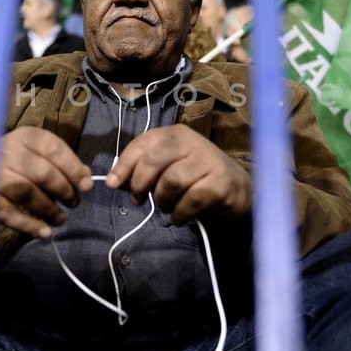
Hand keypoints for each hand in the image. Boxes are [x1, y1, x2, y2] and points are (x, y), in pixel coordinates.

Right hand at [0, 126, 91, 241]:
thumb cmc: (10, 171)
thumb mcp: (34, 161)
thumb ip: (60, 166)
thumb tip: (87, 177)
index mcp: (23, 136)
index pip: (53, 148)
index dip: (73, 168)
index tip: (87, 186)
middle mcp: (5, 149)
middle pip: (42, 172)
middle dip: (63, 190)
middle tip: (74, 203)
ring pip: (27, 192)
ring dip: (48, 209)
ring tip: (60, 219)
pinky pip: (9, 212)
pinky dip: (29, 225)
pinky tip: (44, 233)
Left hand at [105, 124, 251, 224]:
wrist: (238, 188)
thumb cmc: (196, 177)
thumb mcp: (167, 168)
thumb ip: (141, 171)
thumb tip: (112, 181)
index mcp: (175, 134)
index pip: (143, 143)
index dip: (123, 165)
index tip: (112, 184)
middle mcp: (192, 142)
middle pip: (154, 160)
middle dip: (139, 184)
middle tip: (137, 200)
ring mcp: (208, 161)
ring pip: (171, 181)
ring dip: (162, 200)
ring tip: (166, 206)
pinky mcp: (220, 183)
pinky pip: (190, 200)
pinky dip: (180, 214)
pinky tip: (180, 216)